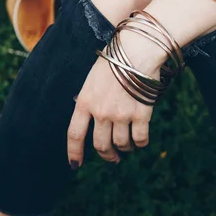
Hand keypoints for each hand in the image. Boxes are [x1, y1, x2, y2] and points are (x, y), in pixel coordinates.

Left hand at [67, 31, 166, 167]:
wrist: (138, 50)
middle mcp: (101, 112)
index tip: (75, 165)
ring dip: (125, 148)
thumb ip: (90, 99)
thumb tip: (91, 118)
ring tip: (128, 146)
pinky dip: (140, 143)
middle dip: (106, 155)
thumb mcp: (93, 78)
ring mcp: (121, 114)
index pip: (74, 134)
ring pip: (122, 144)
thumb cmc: (116, 59)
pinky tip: (141, 140)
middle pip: (101, 145)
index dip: (74, 153)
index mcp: (85, 101)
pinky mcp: (141, 114)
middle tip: (112, 158)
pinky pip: (140, 138)